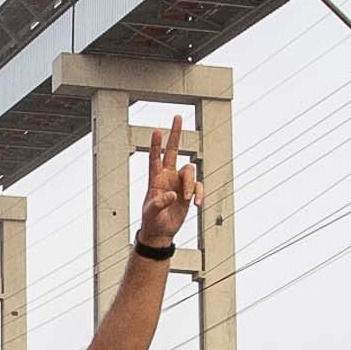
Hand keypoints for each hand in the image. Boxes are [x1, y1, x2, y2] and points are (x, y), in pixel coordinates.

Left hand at [140, 115, 201, 246]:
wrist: (161, 232)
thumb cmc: (152, 221)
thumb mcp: (151, 213)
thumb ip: (160, 203)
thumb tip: (174, 194)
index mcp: (155, 179)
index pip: (154, 158)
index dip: (155, 145)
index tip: (157, 130)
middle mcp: (167, 176)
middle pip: (172, 151)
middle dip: (175, 134)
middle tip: (177, 117)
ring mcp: (179, 183)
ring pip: (190, 171)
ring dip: (191, 184)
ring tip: (188, 199)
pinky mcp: (189, 192)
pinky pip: (198, 187)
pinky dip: (199, 194)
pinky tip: (196, 204)